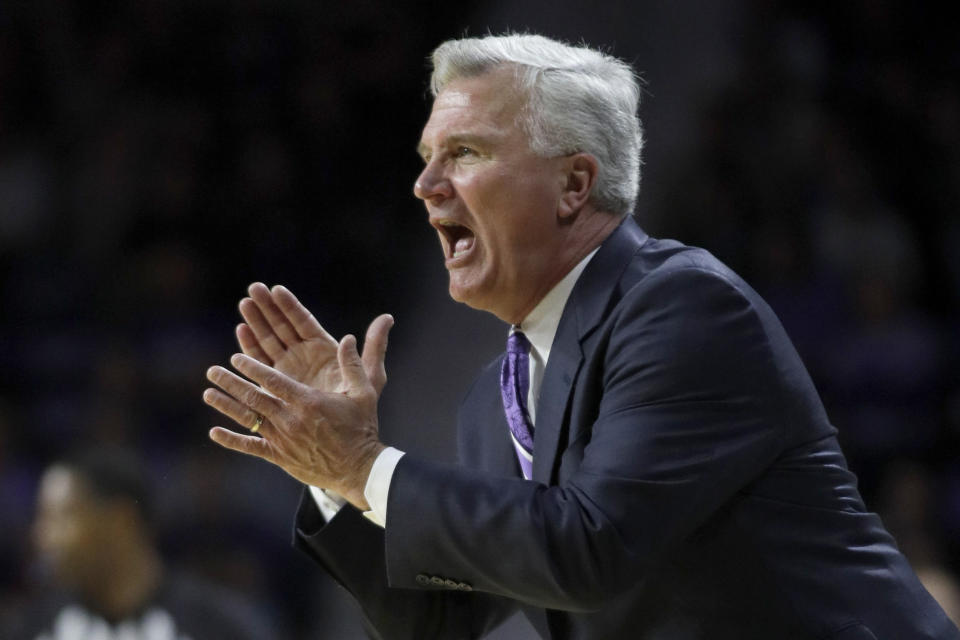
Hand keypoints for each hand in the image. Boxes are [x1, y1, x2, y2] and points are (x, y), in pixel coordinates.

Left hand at [203, 328, 390, 509]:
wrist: (358, 468)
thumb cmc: (361, 428)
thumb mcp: (363, 393)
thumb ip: (353, 365)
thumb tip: (349, 338)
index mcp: (308, 402)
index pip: (273, 381)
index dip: (253, 368)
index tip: (236, 357)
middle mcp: (290, 419)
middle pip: (254, 398)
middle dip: (231, 382)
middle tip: (213, 370)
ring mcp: (282, 439)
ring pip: (248, 419)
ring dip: (226, 405)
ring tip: (208, 393)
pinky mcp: (279, 457)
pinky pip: (251, 447)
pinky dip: (231, 440)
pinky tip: (214, 432)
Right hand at [235, 283, 391, 394]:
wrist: (344, 441)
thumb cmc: (361, 409)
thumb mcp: (370, 377)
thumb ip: (376, 346)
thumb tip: (386, 318)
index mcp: (323, 350)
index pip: (304, 322)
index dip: (290, 306)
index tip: (276, 289)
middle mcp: (303, 357)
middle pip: (282, 327)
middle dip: (268, 309)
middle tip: (253, 289)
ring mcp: (288, 371)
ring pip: (268, 343)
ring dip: (255, 324)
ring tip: (244, 305)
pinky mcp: (276, 387)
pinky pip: (260, 367)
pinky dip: (250, 352)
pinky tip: (239, 337)